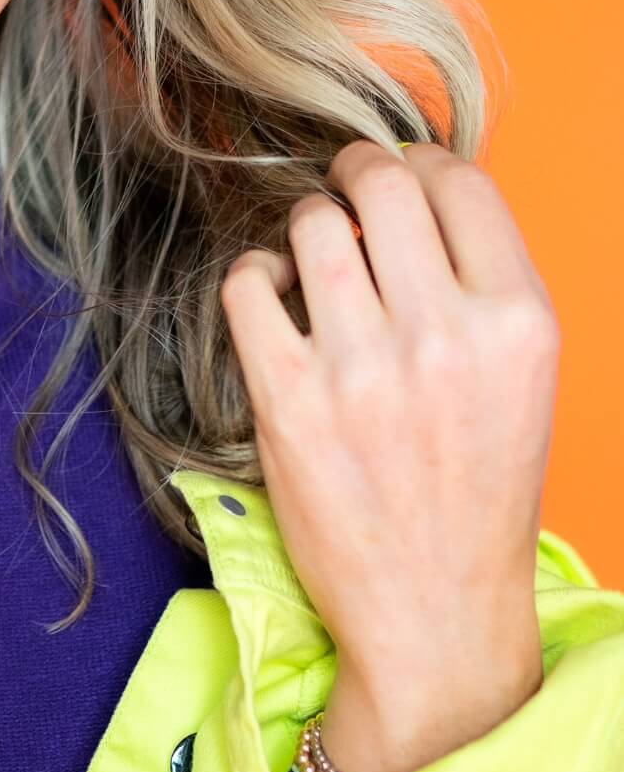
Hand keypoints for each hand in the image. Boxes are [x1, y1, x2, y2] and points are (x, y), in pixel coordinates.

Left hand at [219, 138, 557, 771]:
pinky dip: (254, 276)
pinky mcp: (290, 401)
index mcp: (519, 322)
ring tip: (310, 262)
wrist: (434, 608)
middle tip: (342, 195)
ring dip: (305, 229)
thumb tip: (419, 191)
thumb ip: (481, 286)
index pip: (461, 182)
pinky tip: (271, 299)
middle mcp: (447, 335)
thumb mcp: (522, 379)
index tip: (397, 178)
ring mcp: (363, 368)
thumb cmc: (475, 491)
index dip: (419, 163)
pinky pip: (249, 285)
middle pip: (381, 184)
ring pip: (311, 227)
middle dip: (354, 174)